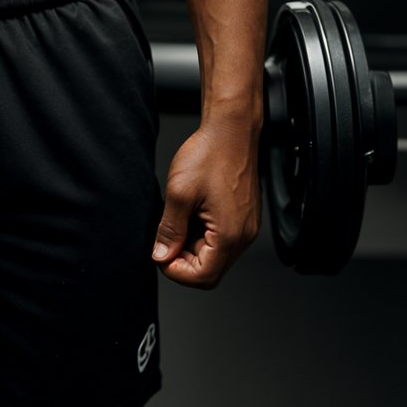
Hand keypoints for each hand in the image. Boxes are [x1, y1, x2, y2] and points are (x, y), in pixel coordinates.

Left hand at [151, 120, 260, 289]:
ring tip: (181, 216)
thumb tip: (161, 256)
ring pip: (215, 254)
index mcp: (229, 235)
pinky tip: (193, 210)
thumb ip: (170, 230)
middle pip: (210, 269)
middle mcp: (243, 236)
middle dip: (184, 258)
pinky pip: (222, 238)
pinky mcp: (244, 217)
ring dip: (192, 244)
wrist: (231, 129)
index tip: (160, 252)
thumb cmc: (210, 154)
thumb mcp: (179, 193)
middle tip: (167, 233)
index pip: (203, 277)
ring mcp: (246, 226)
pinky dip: (203, 232)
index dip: (176, 271)